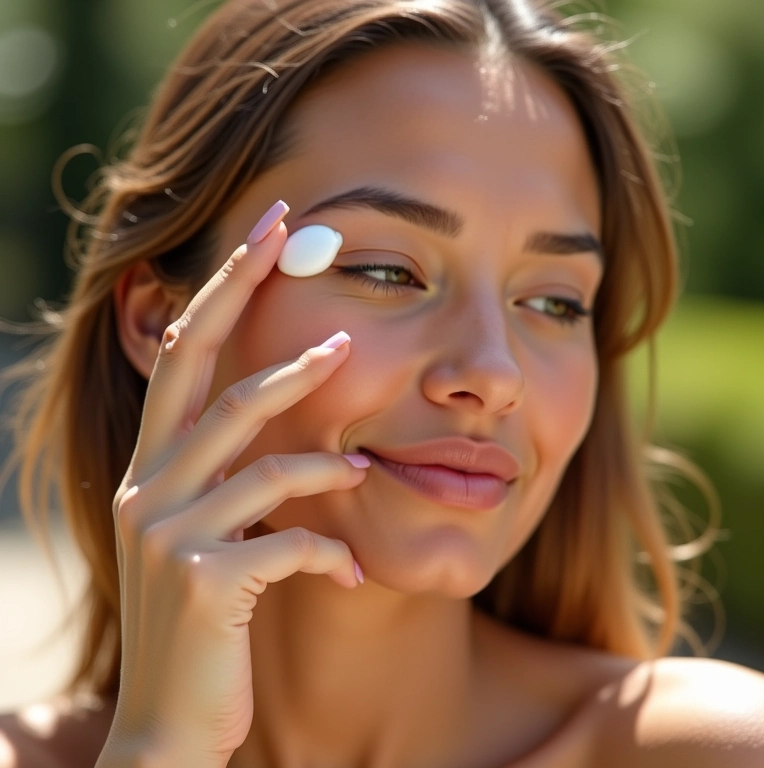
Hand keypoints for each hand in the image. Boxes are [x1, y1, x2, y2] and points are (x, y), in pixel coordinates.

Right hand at [98, 202, 366, 767]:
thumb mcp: (213, 534)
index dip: (222, 290)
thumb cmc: (206, 619)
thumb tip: (319, 445)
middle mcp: (150, 486)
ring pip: (260, 454)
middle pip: (205, 371)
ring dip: (326, 456)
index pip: (184, 357)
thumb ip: (239, 483)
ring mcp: (170, 533)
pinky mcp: (204, 582)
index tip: (265, 232)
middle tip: (295, 241)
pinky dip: (333, 553)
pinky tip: (353, 574)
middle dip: (247, 298)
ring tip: (365, 467)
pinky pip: (291, 541)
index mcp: (156, 467)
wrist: (172, 722)